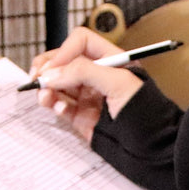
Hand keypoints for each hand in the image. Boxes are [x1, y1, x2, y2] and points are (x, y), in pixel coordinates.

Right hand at [29, 27, 143, 142]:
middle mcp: (97, 74)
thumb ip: (84, 72)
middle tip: (37, 78)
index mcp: (110, 58)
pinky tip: (59, 109)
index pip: (80, 42)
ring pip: (57, 84)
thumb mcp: (118, 83)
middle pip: (64, 61)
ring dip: (47, 88)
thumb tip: (53, 73)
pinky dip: (54, 105)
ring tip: (44, 97)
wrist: (151, 147)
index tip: (53, 67)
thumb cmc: (145, 111)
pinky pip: (60, 105)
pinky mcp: (81, 116)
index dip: (64, 51)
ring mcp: (88, 95)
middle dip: (48, 68)